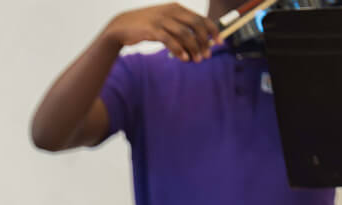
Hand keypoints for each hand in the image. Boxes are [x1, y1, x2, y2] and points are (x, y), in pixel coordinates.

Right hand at [103, 4, 217, 61]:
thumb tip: (196, 44)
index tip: (220, 42)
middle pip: (196, 25)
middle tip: (208, 54)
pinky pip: (169, 40)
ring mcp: (161, 20)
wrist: (121, 26)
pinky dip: (178, 50)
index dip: (212, 30)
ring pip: (184, 33)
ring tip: (197, 60)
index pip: (200, 18)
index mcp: (177, 8)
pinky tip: (184, 58)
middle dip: (204, 40)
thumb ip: (179, 30)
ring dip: (193, 48)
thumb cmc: (145, 27)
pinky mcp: (152, 30)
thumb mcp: (165, 23)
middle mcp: (171, 11)